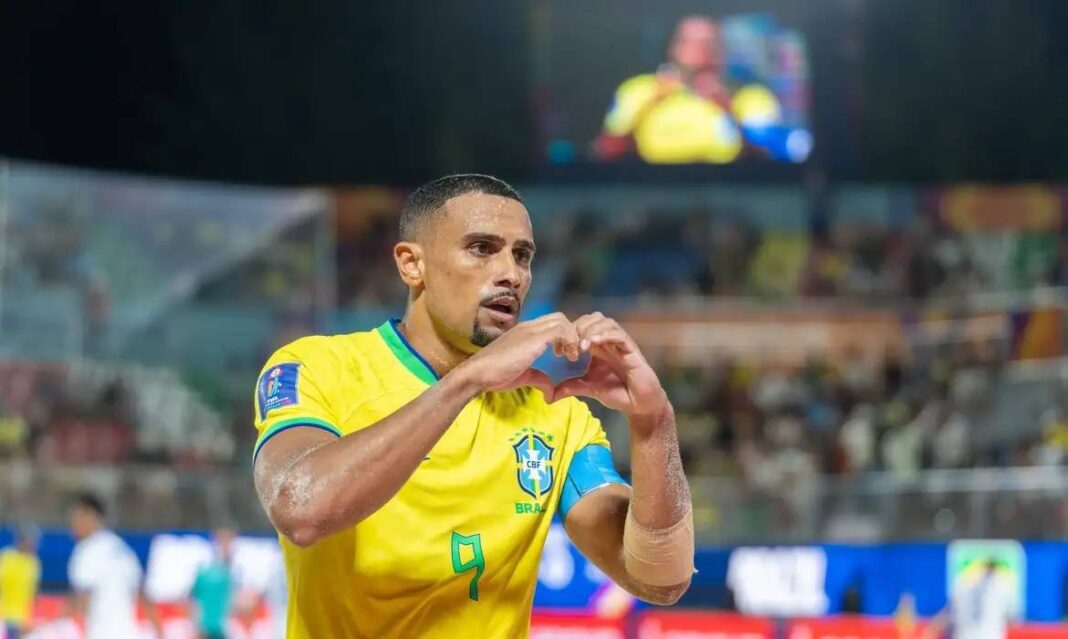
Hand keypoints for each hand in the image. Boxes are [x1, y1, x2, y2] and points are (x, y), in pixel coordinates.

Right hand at [458, 312, 580, 396]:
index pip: (550, 323)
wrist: (478, 373)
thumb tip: (551, 393)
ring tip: (570, 356)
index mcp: (525, 332)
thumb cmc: (496, 375)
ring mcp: (530, 330)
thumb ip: (539, 379)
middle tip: (569, 354)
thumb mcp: (524, 376)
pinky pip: (560, 329)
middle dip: (570, 334)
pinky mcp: (533, 337)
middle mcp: (529, 326)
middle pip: (558, 318)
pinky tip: (566, 357)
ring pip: (561, 320)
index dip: (562, 336)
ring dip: (571, 337)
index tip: (562, 354)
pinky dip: (569, 340)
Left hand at [551, 313, 667, 420]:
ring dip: (590, 330)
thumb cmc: (617, 392)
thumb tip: (548, 396)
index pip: (581, 326)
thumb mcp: (587, 388)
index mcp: (597, 346)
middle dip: (577, 328)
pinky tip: (593, 345)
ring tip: (582, 347)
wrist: (639, 404)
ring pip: (605, 321)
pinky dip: (604, 335)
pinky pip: (618, 334)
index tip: (558, 352)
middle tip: (570, 347)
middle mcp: (608, 340)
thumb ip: (570, 387)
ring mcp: (620, 343)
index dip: (567, 334)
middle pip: (592, 318)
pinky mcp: (631, 349)